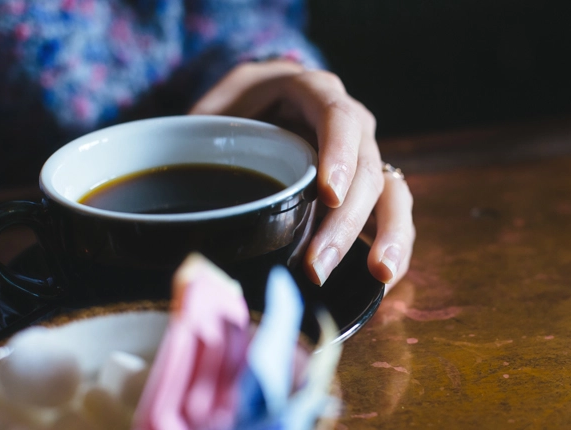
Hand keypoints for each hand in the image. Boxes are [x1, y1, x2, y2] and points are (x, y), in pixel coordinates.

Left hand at [190, 60, 414, 287]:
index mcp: (314, 92)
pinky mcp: (369, 188)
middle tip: (318, 266)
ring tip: (379, 274)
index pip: (338, 117)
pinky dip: (395, 245)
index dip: (338, 154)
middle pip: (365, 168)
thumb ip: (201, 128)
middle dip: (346, 221)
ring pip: (392, 192)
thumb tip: (174, 172)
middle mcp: (351, 123)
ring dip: (388, 235)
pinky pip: (394, 214)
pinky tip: (385, 278)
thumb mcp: (215, 106)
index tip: (328, 194)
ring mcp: (364, 156)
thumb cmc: (234, 111)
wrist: (258, 111)